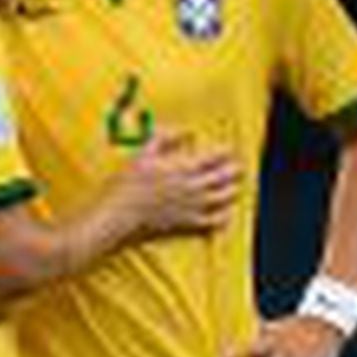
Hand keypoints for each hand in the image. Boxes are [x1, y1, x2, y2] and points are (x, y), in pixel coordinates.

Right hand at [115, 134, 240, 235]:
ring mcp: (193, 207)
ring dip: (233, 190)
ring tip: (235, 186)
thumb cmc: (126, 186)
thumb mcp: (143, 154)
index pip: (216, 157)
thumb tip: (185, 131)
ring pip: (225, 198)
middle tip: (238, 167)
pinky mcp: (189, 225)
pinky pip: (216, 221)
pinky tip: (226, 212)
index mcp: (183, 168)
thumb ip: (165, 138)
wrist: (117, 218)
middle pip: (225, 177)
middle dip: (235, 170)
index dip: (226, 152)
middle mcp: (193, 188)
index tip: (229, 150)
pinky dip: (225, 216)